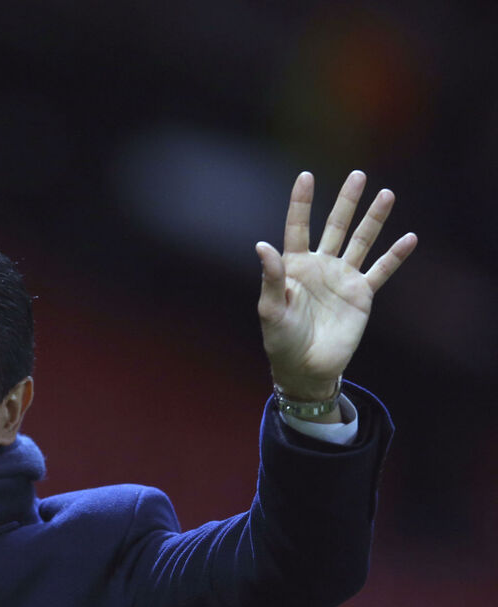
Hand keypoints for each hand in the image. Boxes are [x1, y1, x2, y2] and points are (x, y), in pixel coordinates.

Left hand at [256, 170, 416, 400]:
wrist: (306, 367)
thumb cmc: (281, 339)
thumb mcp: (270, 309)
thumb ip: (270, 278)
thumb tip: (262, 246)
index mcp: (294, 266)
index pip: (298, 227)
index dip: (302, 202)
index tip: (306, 176)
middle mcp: (320, 266)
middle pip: (335, 227)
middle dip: (346, 202)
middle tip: (358, 175)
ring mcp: (342, 278)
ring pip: (361, 242)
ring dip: (374, 219)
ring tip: (387, 194)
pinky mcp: (361, 295)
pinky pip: (381, 271)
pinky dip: (395, 256)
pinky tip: (409, 238)